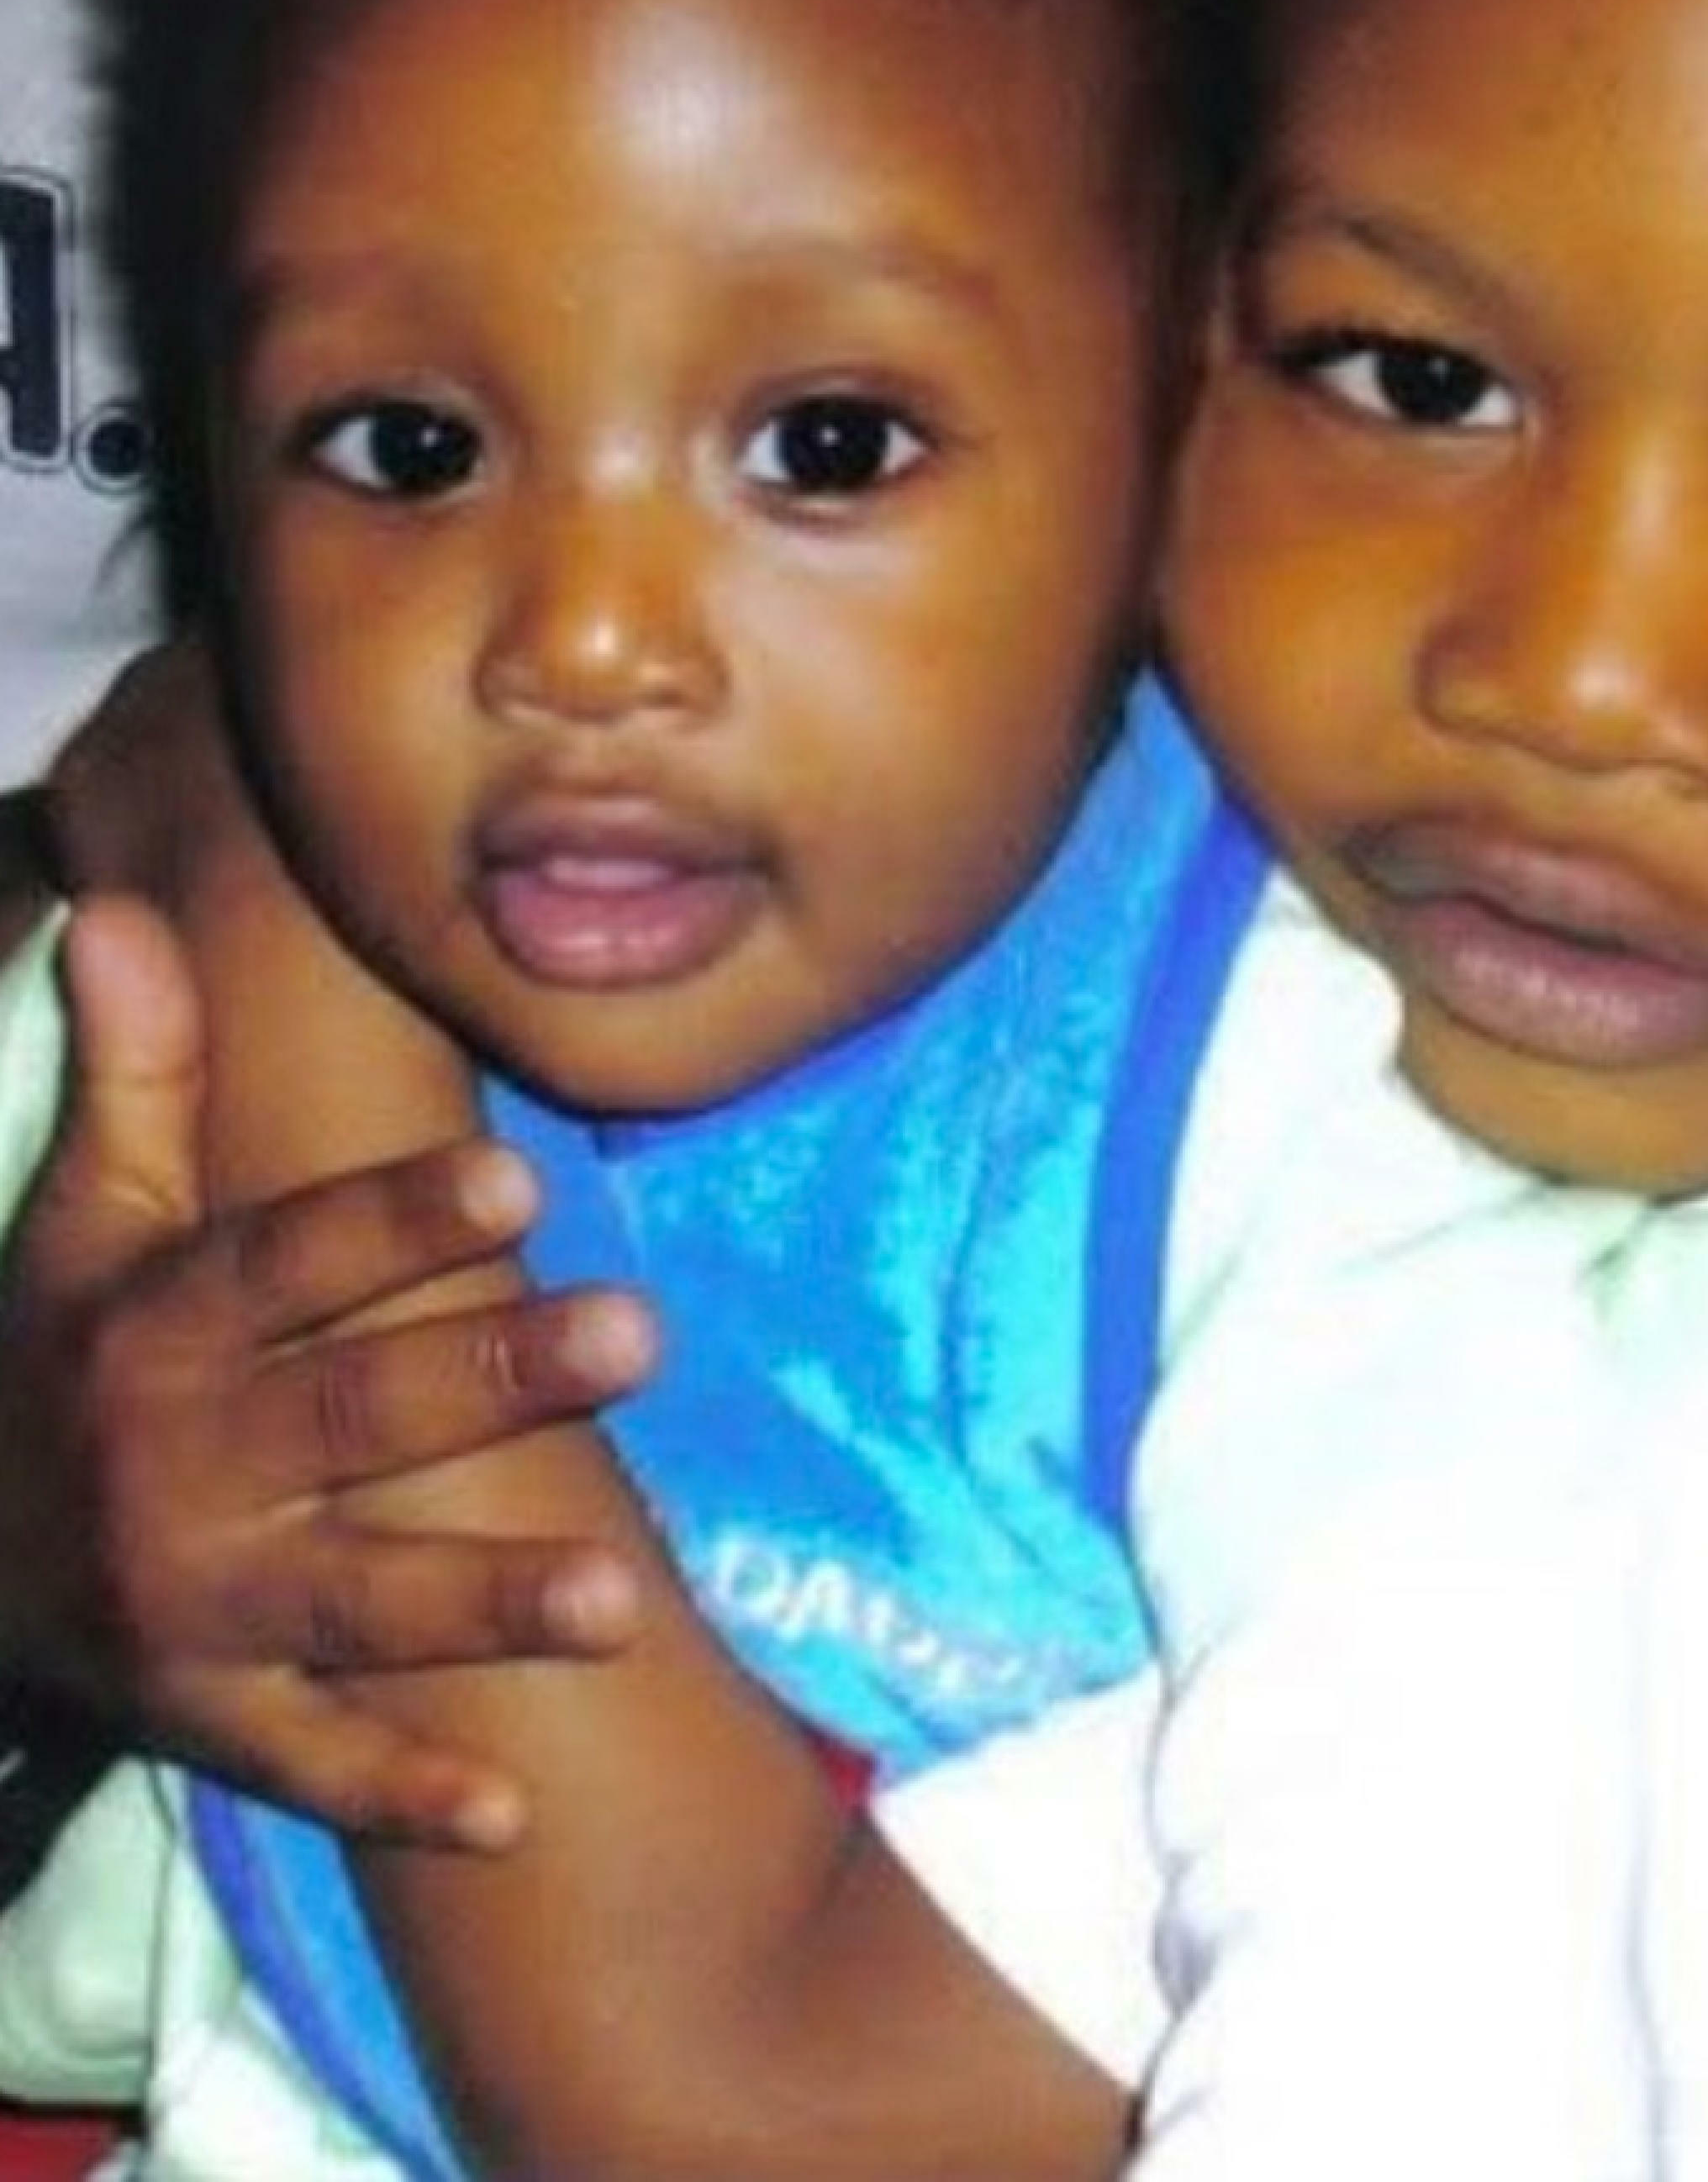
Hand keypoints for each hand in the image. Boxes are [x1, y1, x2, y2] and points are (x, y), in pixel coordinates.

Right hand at [0, 898, 656, 1847]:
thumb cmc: (54, 1365)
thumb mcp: (79, 1224)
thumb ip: (134, 1079)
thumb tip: (118, 907)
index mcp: (160, 1329)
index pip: (285, 1264)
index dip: (389, 1222)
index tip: (512, 1180)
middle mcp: (180, 1466)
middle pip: (352, 1415)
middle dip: (488, 1380)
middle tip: (638, 1335)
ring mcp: (196, 1604)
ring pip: (350, 1599)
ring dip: (477, 1602)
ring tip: (618, 1600)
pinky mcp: (210, 1717)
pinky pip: (308, 1763)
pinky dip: (400, 1794)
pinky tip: (514, 1810)